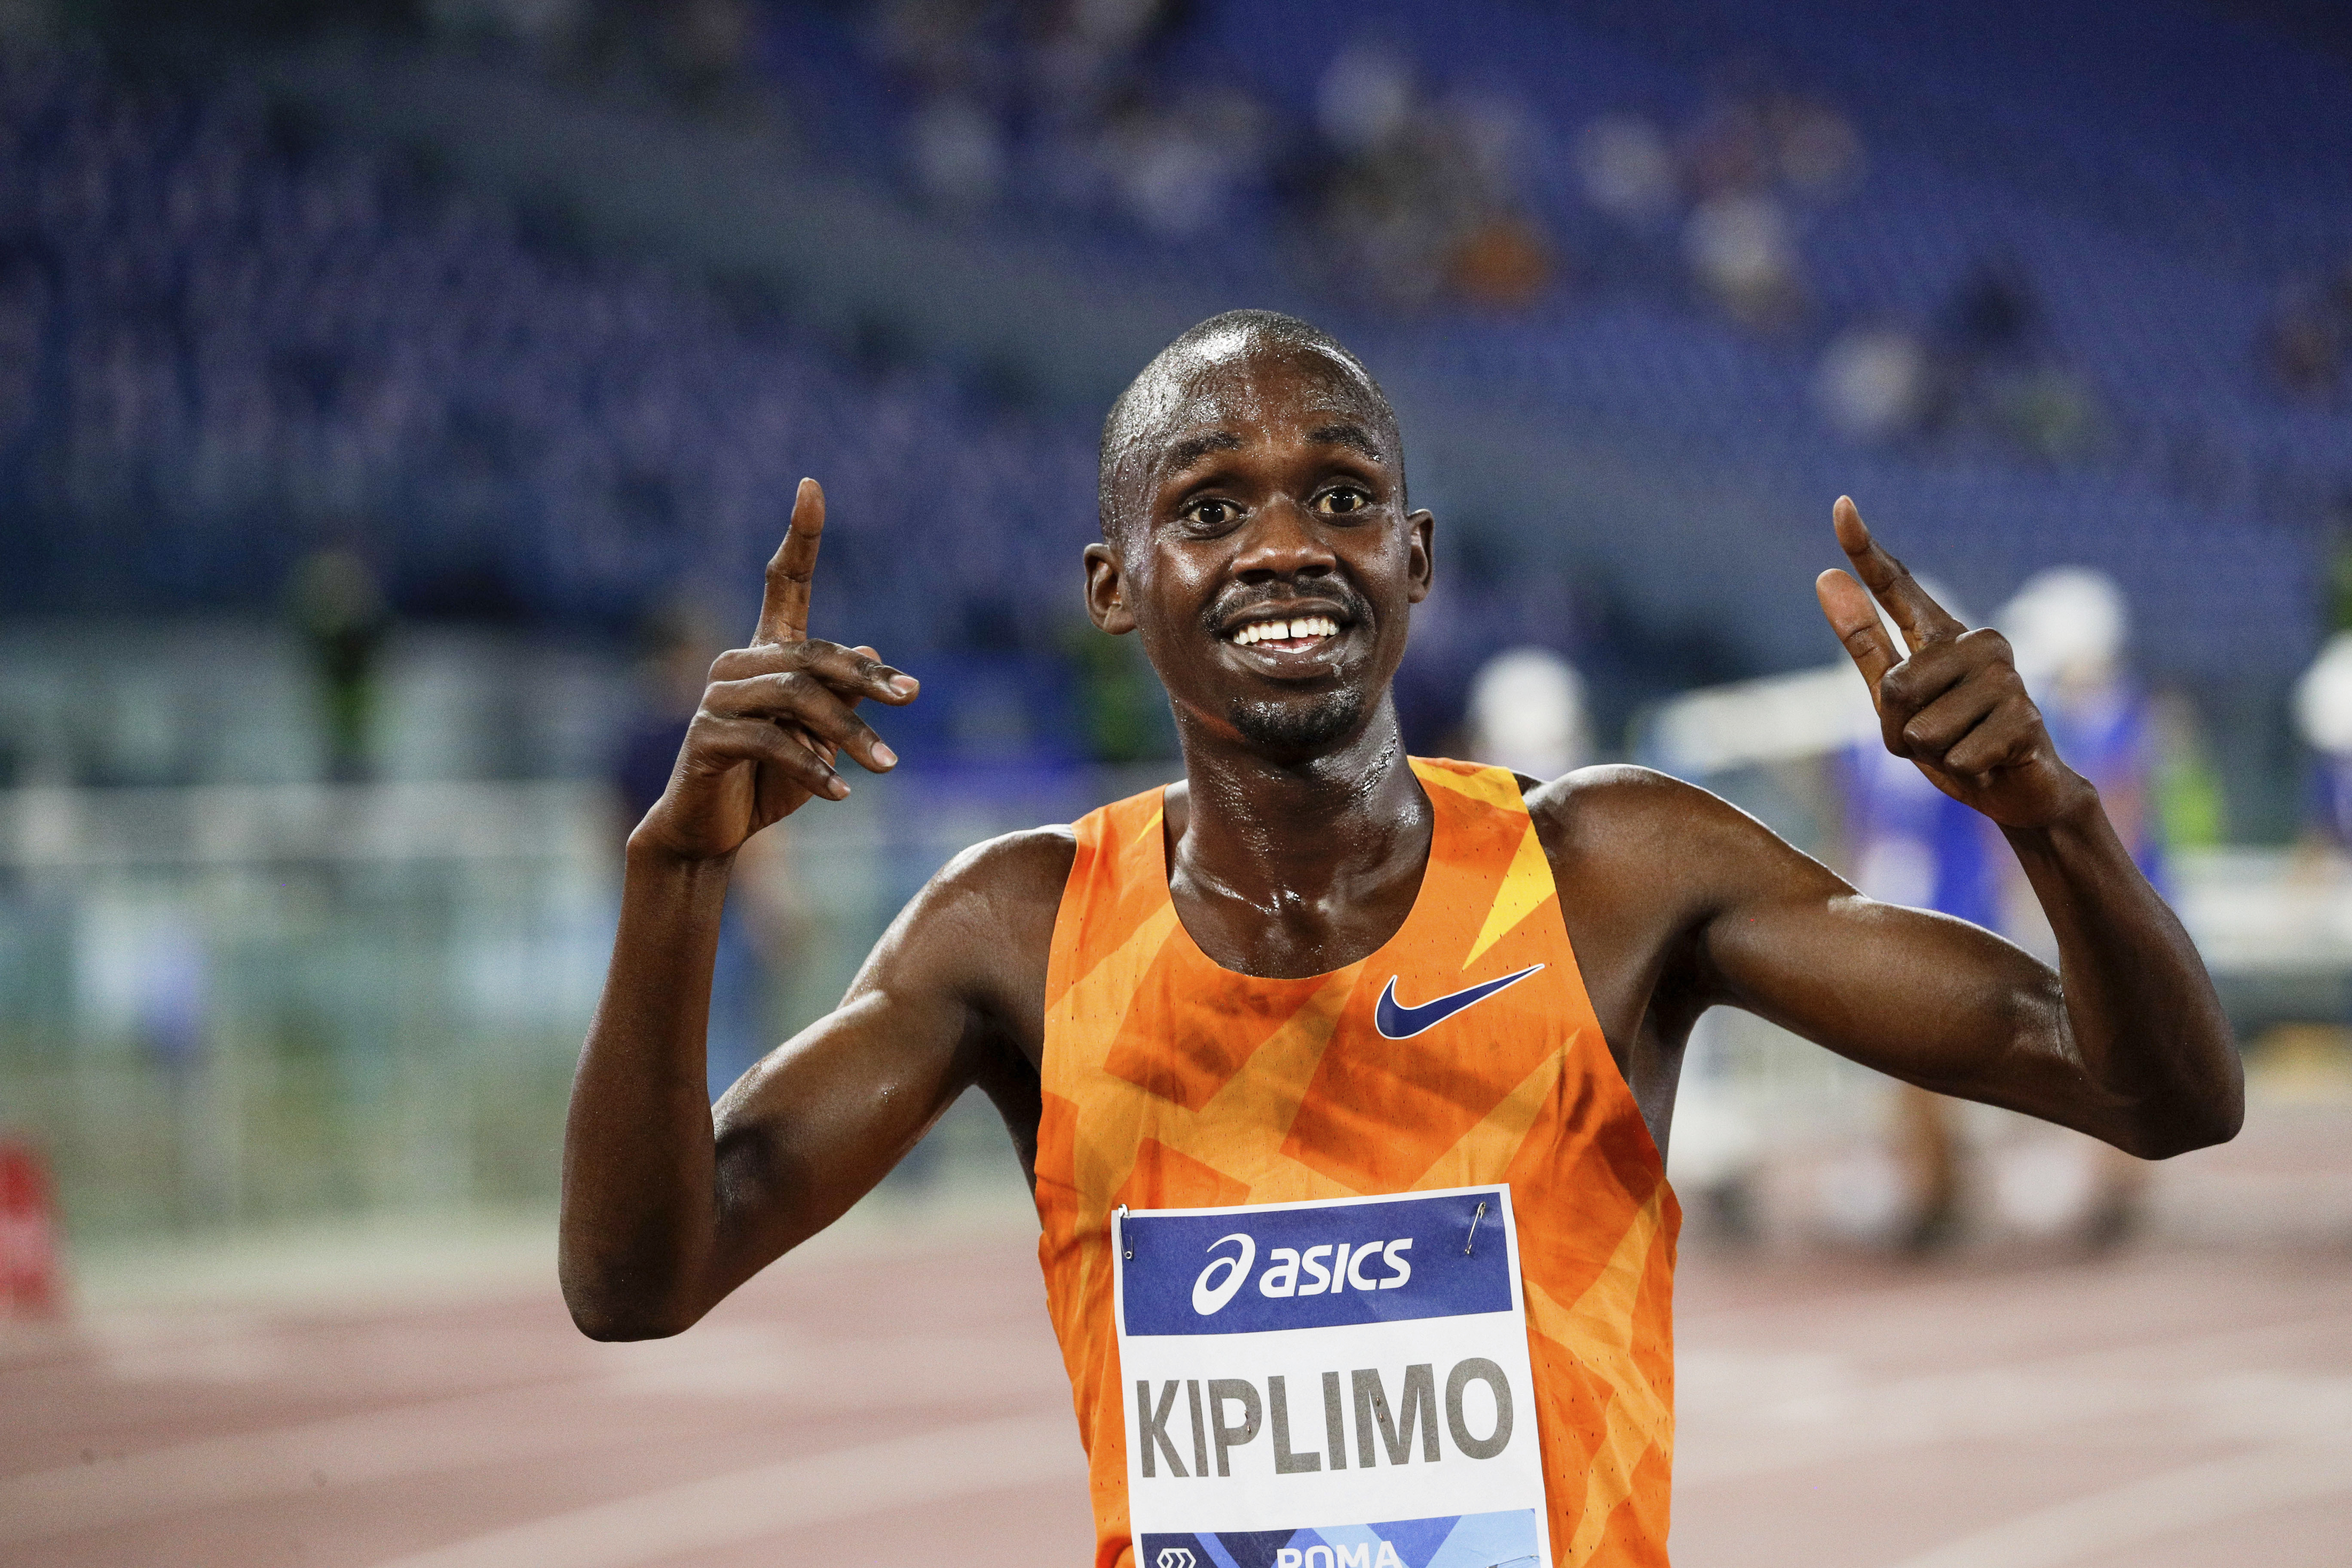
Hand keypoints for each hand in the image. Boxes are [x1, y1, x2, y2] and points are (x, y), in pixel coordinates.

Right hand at [631, 478, 918, 861]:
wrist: (712, 829)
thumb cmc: (770, 780)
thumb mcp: (822, 738)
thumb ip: (843, 697)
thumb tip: (875, 650)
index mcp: (767, 654)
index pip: (782, 583)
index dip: (799, 535)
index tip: (811, 485)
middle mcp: (738, 664)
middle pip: (813, 654)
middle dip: (867, 677)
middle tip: (912, 698)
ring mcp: (717, 698)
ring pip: (797, 698)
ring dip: (849, 734)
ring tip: (888, 766)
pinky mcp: (706, 736)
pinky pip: (772, 742)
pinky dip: (812, 767)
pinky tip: (839, 793)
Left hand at [1815, 496, 2090, 829]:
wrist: (2014, 790)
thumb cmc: (1949, 740)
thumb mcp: (1892, 699)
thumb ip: (1863, 640)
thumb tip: (1826, 576)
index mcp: (1942, 636)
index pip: (1897, 586)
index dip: (1864, 549)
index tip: (1840, 506)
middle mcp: (1979, 643)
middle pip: (1894, 688)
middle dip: (1900, 730)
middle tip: (1935, 737)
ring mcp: (2007, 678)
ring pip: (1923, 729)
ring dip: (1933, 754)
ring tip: (1963, 747)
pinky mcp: (2027, 720)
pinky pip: (1956, 756)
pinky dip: (1961, 770)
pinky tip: (1987, 762)